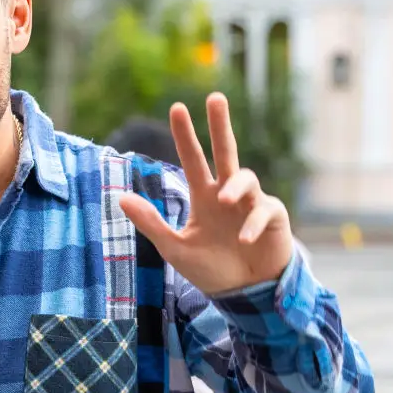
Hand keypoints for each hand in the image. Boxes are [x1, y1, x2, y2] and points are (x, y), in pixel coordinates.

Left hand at [119, 92, 292, 295]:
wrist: (244, 295)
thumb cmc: (211, 269)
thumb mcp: (174, 247)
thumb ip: (150, 222)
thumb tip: (120, 197)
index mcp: (203, 196)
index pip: (193, 159)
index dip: (185, 135)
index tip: (177, 107)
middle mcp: (227, 194)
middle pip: (225, 151)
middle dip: (220, 124)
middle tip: (214, 97)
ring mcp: (251, 203)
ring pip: (245, 177)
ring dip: (234, 186)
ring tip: (222, 200)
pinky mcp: (273, 218)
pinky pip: (264, 210)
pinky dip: (253, 223)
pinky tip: (243, 239)